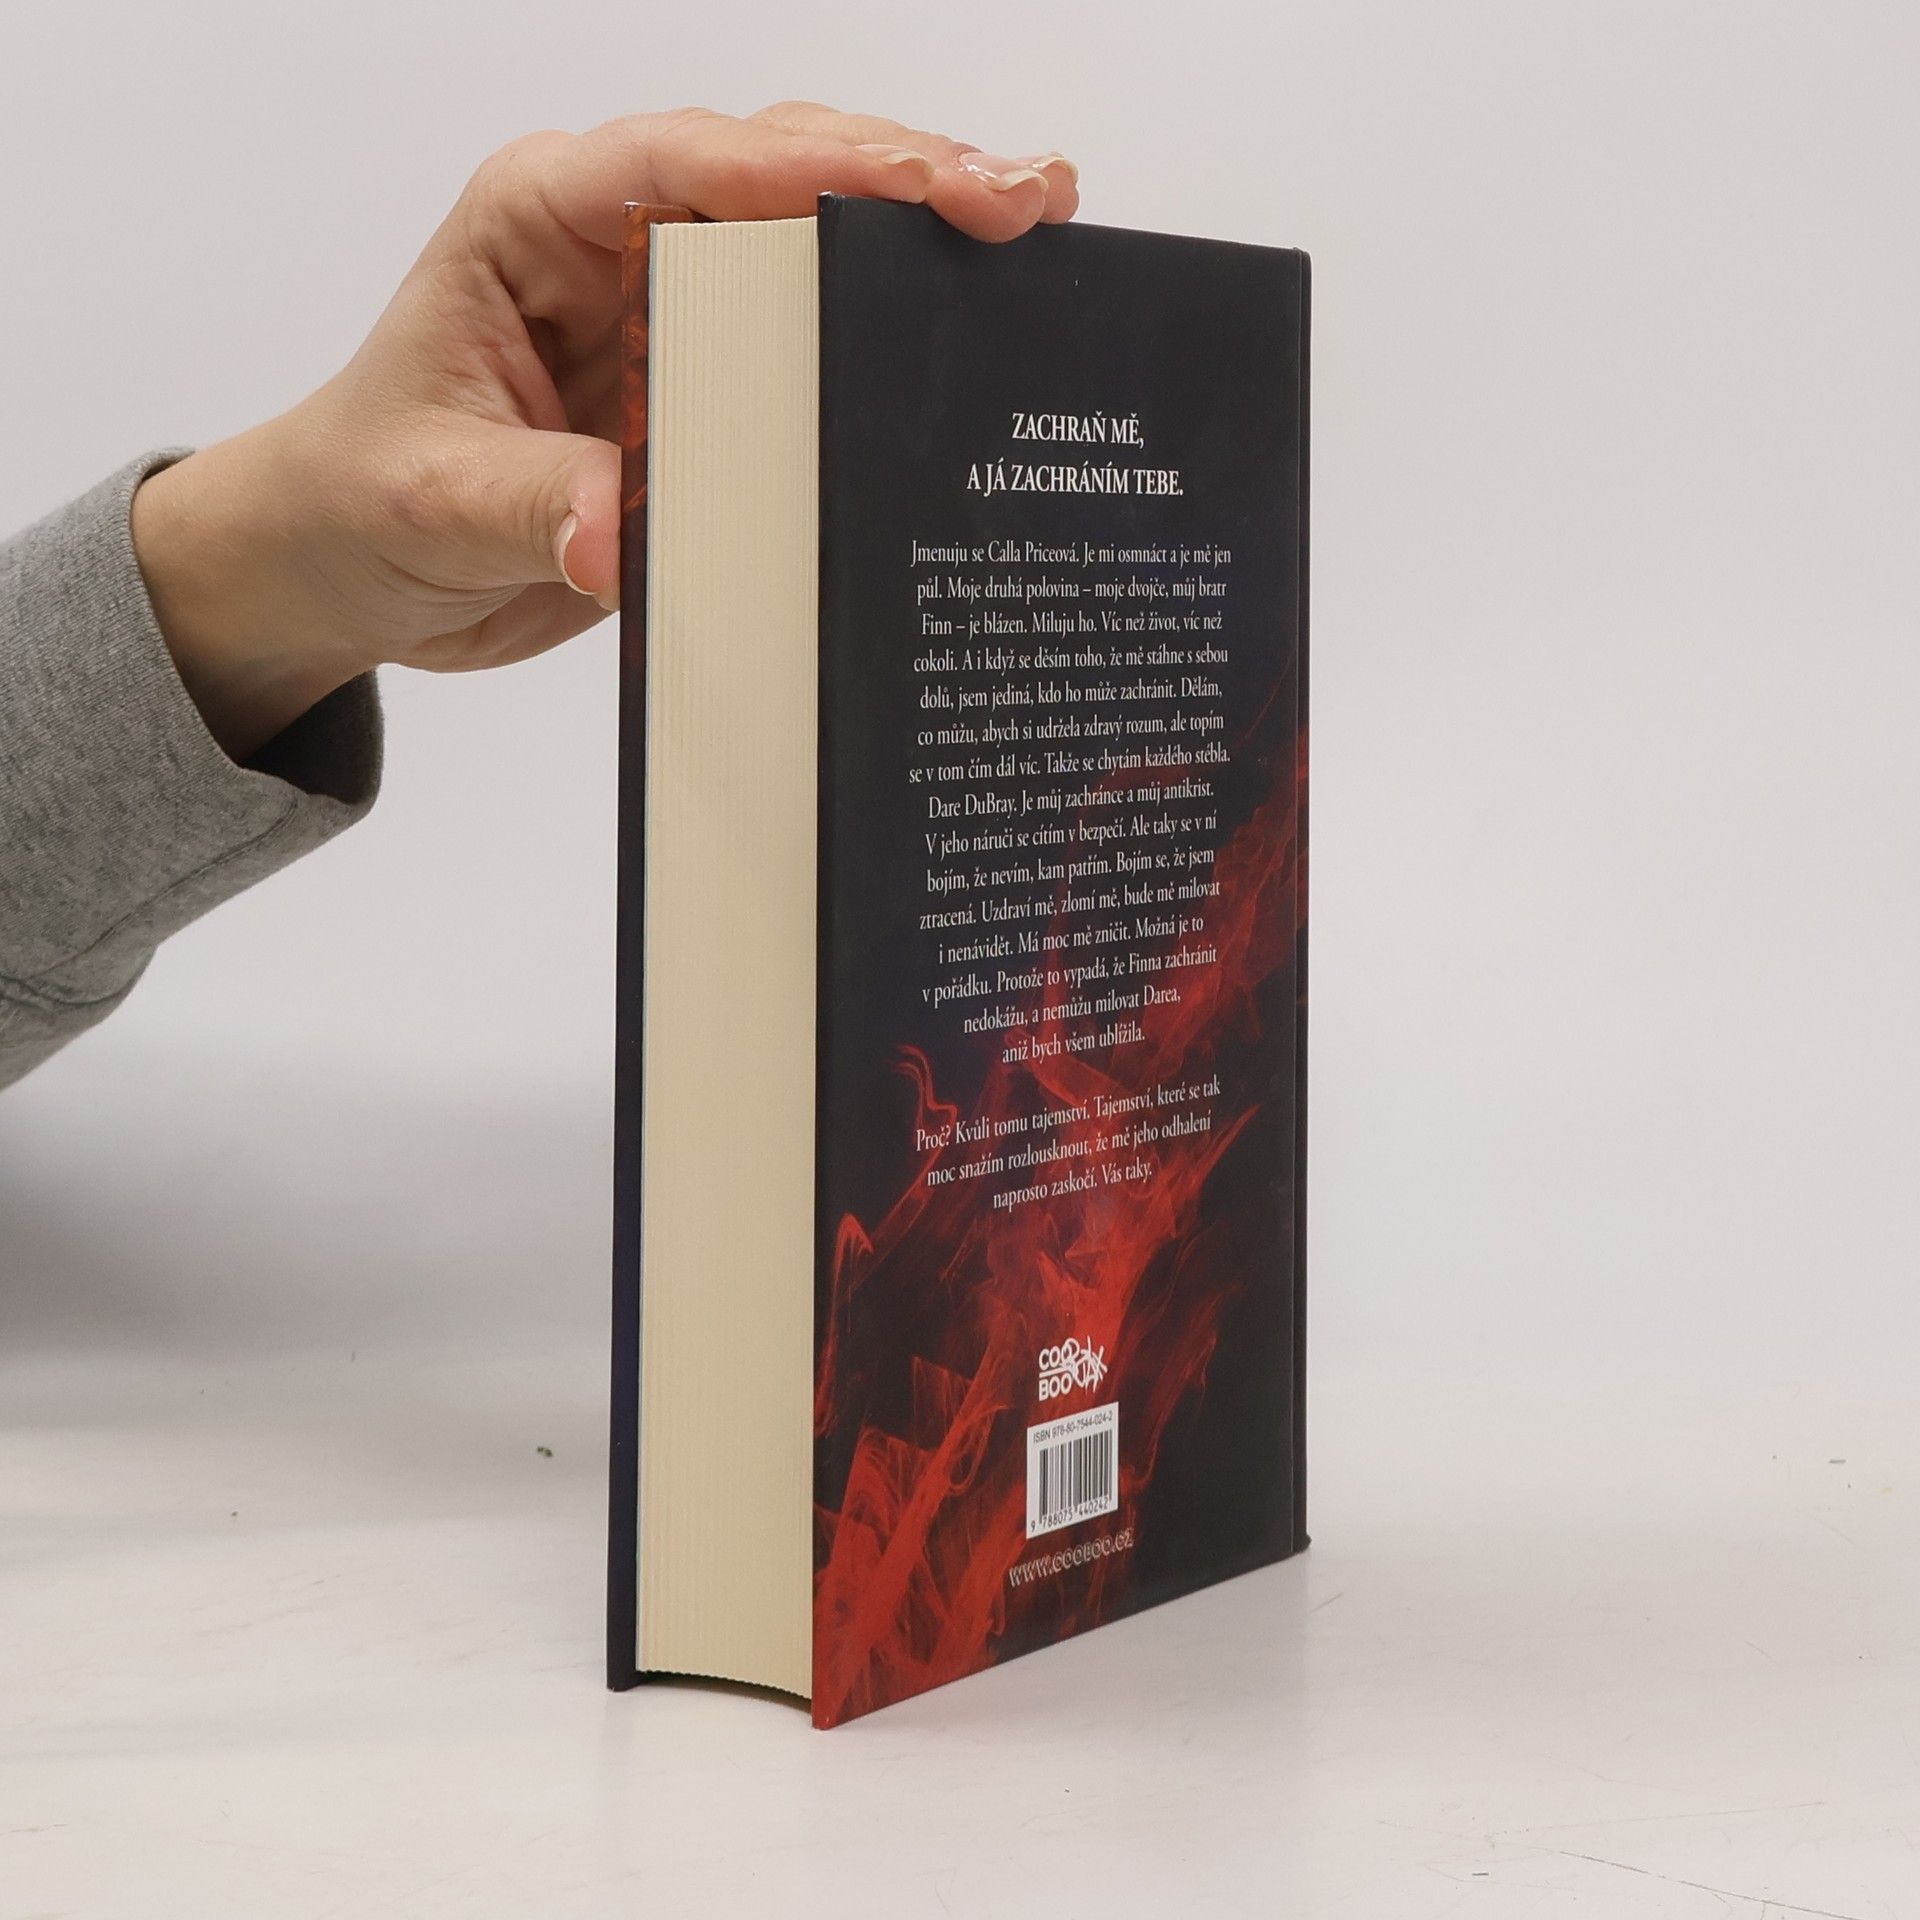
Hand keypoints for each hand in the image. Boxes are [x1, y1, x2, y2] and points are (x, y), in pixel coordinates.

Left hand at [132, 104, 1079, 759]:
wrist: (352, 572)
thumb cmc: (361, 500)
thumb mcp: (433, 500)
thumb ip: (535, 504)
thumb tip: (625, 536)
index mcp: (540, 222)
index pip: (690, 163)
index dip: (817, 164)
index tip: (931, 186)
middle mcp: (618, 249)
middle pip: (782, 177)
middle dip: (909, 177)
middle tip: (1027, 197)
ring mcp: (673, 320)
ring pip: (815, 251)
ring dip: (920, 249)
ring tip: (1038, 243)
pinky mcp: (705, 396)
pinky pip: (810, 360)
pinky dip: (887, 350)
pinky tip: (967, 352)